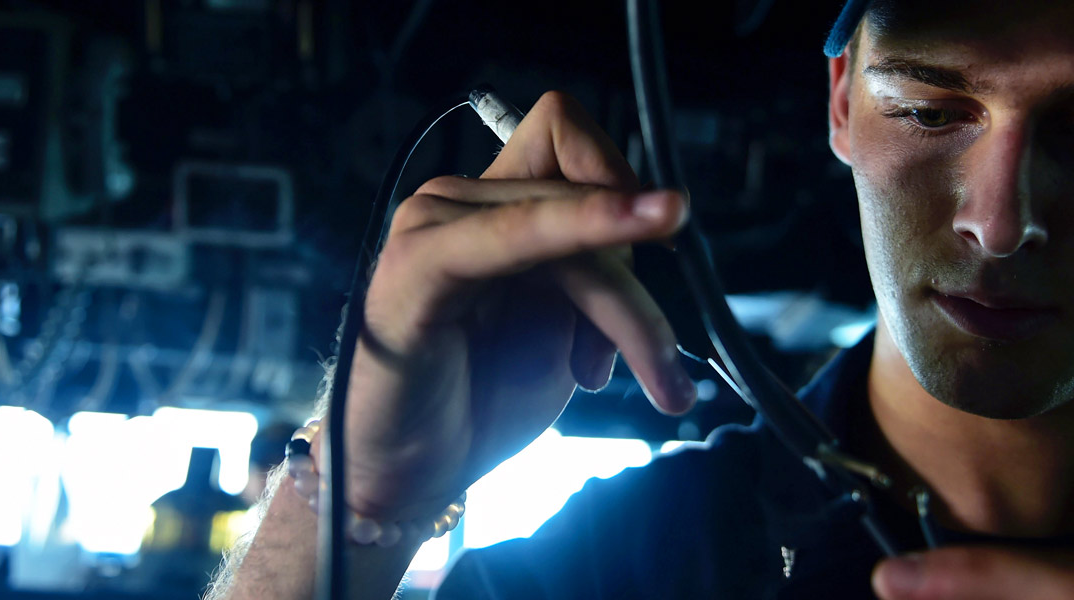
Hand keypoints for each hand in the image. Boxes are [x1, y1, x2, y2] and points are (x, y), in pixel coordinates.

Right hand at [334, 91, 695, 519]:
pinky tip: (640, 230)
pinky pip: (512, 234)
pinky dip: (583, 230)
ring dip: (626, 305)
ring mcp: (431, 222)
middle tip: (657, 367)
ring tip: (652, 381)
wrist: (410, 472)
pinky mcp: (416, 264)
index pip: (568, 135)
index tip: (658, 255)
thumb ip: (599, 263)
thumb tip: (663, 218)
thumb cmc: (483, 397)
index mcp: (493, 203)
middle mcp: (458, 198)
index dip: (621, 180)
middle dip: (638, 282)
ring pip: (566, 219)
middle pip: (585, 186)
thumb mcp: (569, 322)